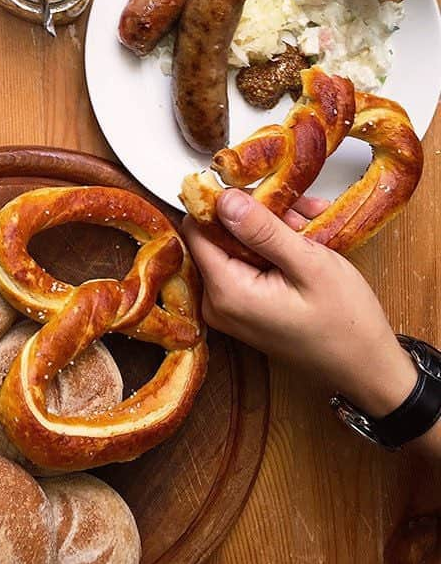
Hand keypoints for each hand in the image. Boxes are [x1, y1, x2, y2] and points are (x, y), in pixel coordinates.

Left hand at [183, 188, 418, 419]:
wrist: (367, 369)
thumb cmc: (347, 325)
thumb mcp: (310, 266)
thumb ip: (262, 230)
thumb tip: (224, 199)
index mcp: (226, 293)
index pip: (195, 230)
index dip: (220, 205)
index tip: (256, 194)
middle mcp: (217, 302)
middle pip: (217, 236)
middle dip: (255, 217)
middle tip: (298, 213)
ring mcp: (228, 307)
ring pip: (236, 246)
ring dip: (270, 231)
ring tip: (309, 228)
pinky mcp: (242, 306)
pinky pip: (247, 263)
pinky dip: (273, 249)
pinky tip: (304, 243)